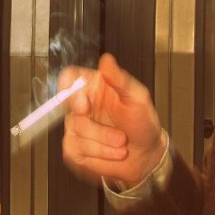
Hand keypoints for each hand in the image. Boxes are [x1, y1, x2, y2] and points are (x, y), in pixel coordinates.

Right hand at [61, 53, 165, 187]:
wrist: (146, 155)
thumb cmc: (143, 123)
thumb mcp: (137, 98)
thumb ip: (120, 79)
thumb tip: (106, 60)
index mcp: (94, 87)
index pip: (69, 78)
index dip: (69, 88)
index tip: (83, 103)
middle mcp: (82, 105)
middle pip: (69, 107)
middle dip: (94, 125)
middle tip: (118, 133)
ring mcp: (76, 127)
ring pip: (76, 131)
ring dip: (104, 141)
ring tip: (121, 141)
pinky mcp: (74, 148)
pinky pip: (77, 150)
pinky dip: (99, 153)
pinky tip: (112, 152)